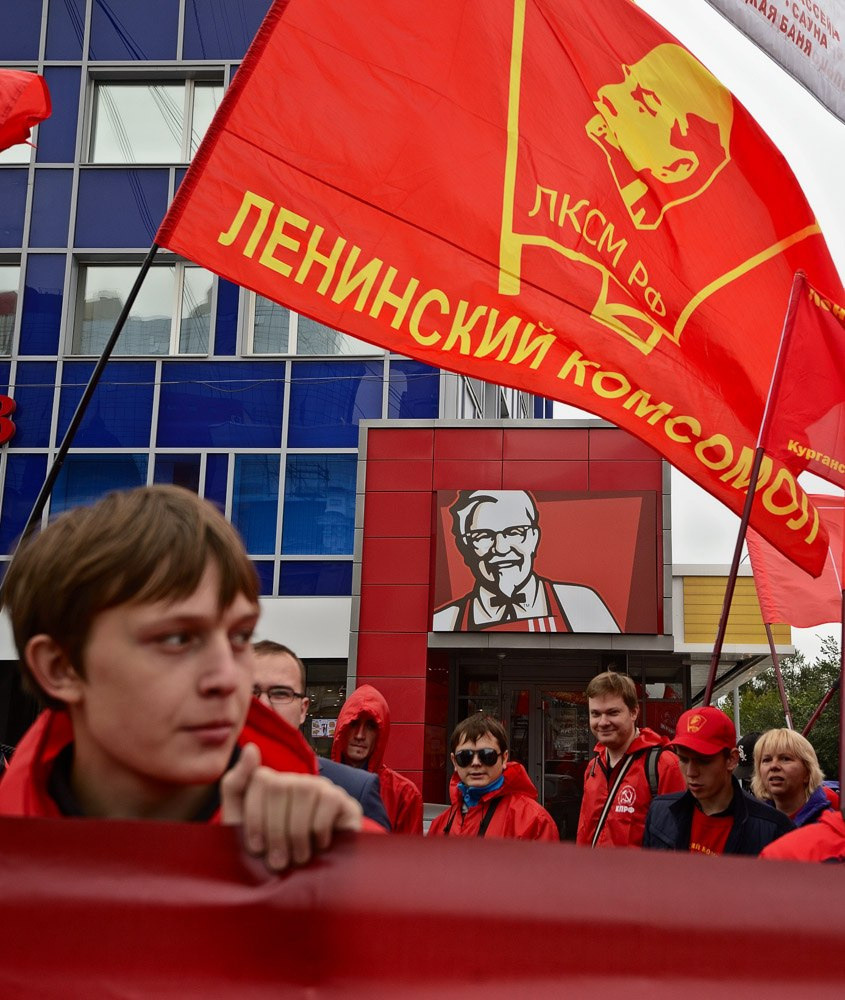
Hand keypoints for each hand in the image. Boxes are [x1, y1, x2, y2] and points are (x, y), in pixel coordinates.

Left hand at [221, 743, 362, 869]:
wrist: (308, 880)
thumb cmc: (271, 853)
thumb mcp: (241, 826)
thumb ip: (235, 786)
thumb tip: (251, 748)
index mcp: (270, 784)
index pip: (259, 780)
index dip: (254, 817)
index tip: (255, 848)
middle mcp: (295, 780)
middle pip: (280, 786)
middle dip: (275, 830)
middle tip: (277, 862)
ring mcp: (320, 787)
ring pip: (303, 792)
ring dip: (297, 833)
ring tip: (297, 858)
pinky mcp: (341, 799)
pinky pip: (327, 803)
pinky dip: (319, 831)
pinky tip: (318, 846)